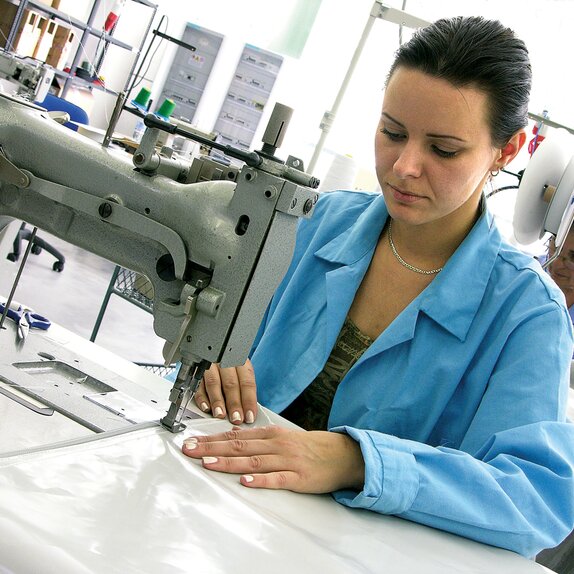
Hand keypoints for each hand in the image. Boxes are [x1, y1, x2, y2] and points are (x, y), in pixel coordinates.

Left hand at [181, 425, 364, 493]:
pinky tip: (245, 481)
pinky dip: (260, 480)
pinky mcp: (297, 478)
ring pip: (253, 461)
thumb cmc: (308, 447)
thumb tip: (231, 435)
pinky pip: (276, 479)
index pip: (235, 436)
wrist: (339, 455)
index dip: (212, 439)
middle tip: (189, 450)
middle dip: (211, 449)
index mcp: (270, 434)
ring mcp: (286, 461)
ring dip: (229, 463)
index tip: (192, 441)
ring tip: (208, 464)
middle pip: (238, 447)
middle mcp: (275, 445)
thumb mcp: (281, 436)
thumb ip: (257, 438)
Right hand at [194, 360, 257, 424]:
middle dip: (234, 403)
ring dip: (217, 401)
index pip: (247, 382)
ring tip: (220, 414)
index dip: (249, 401)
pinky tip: (206, 407)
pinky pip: (198, 385)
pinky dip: (202, 398)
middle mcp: (226, 362)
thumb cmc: (231, 369)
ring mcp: (210, 365)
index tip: (249, 417)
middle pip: (231, 383)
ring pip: (214, 383)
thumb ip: (243, 391)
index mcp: (241, 362)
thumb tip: (247, 413)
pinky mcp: (197, 371)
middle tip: (236, 418)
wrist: (212, 351)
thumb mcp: (241, 374)